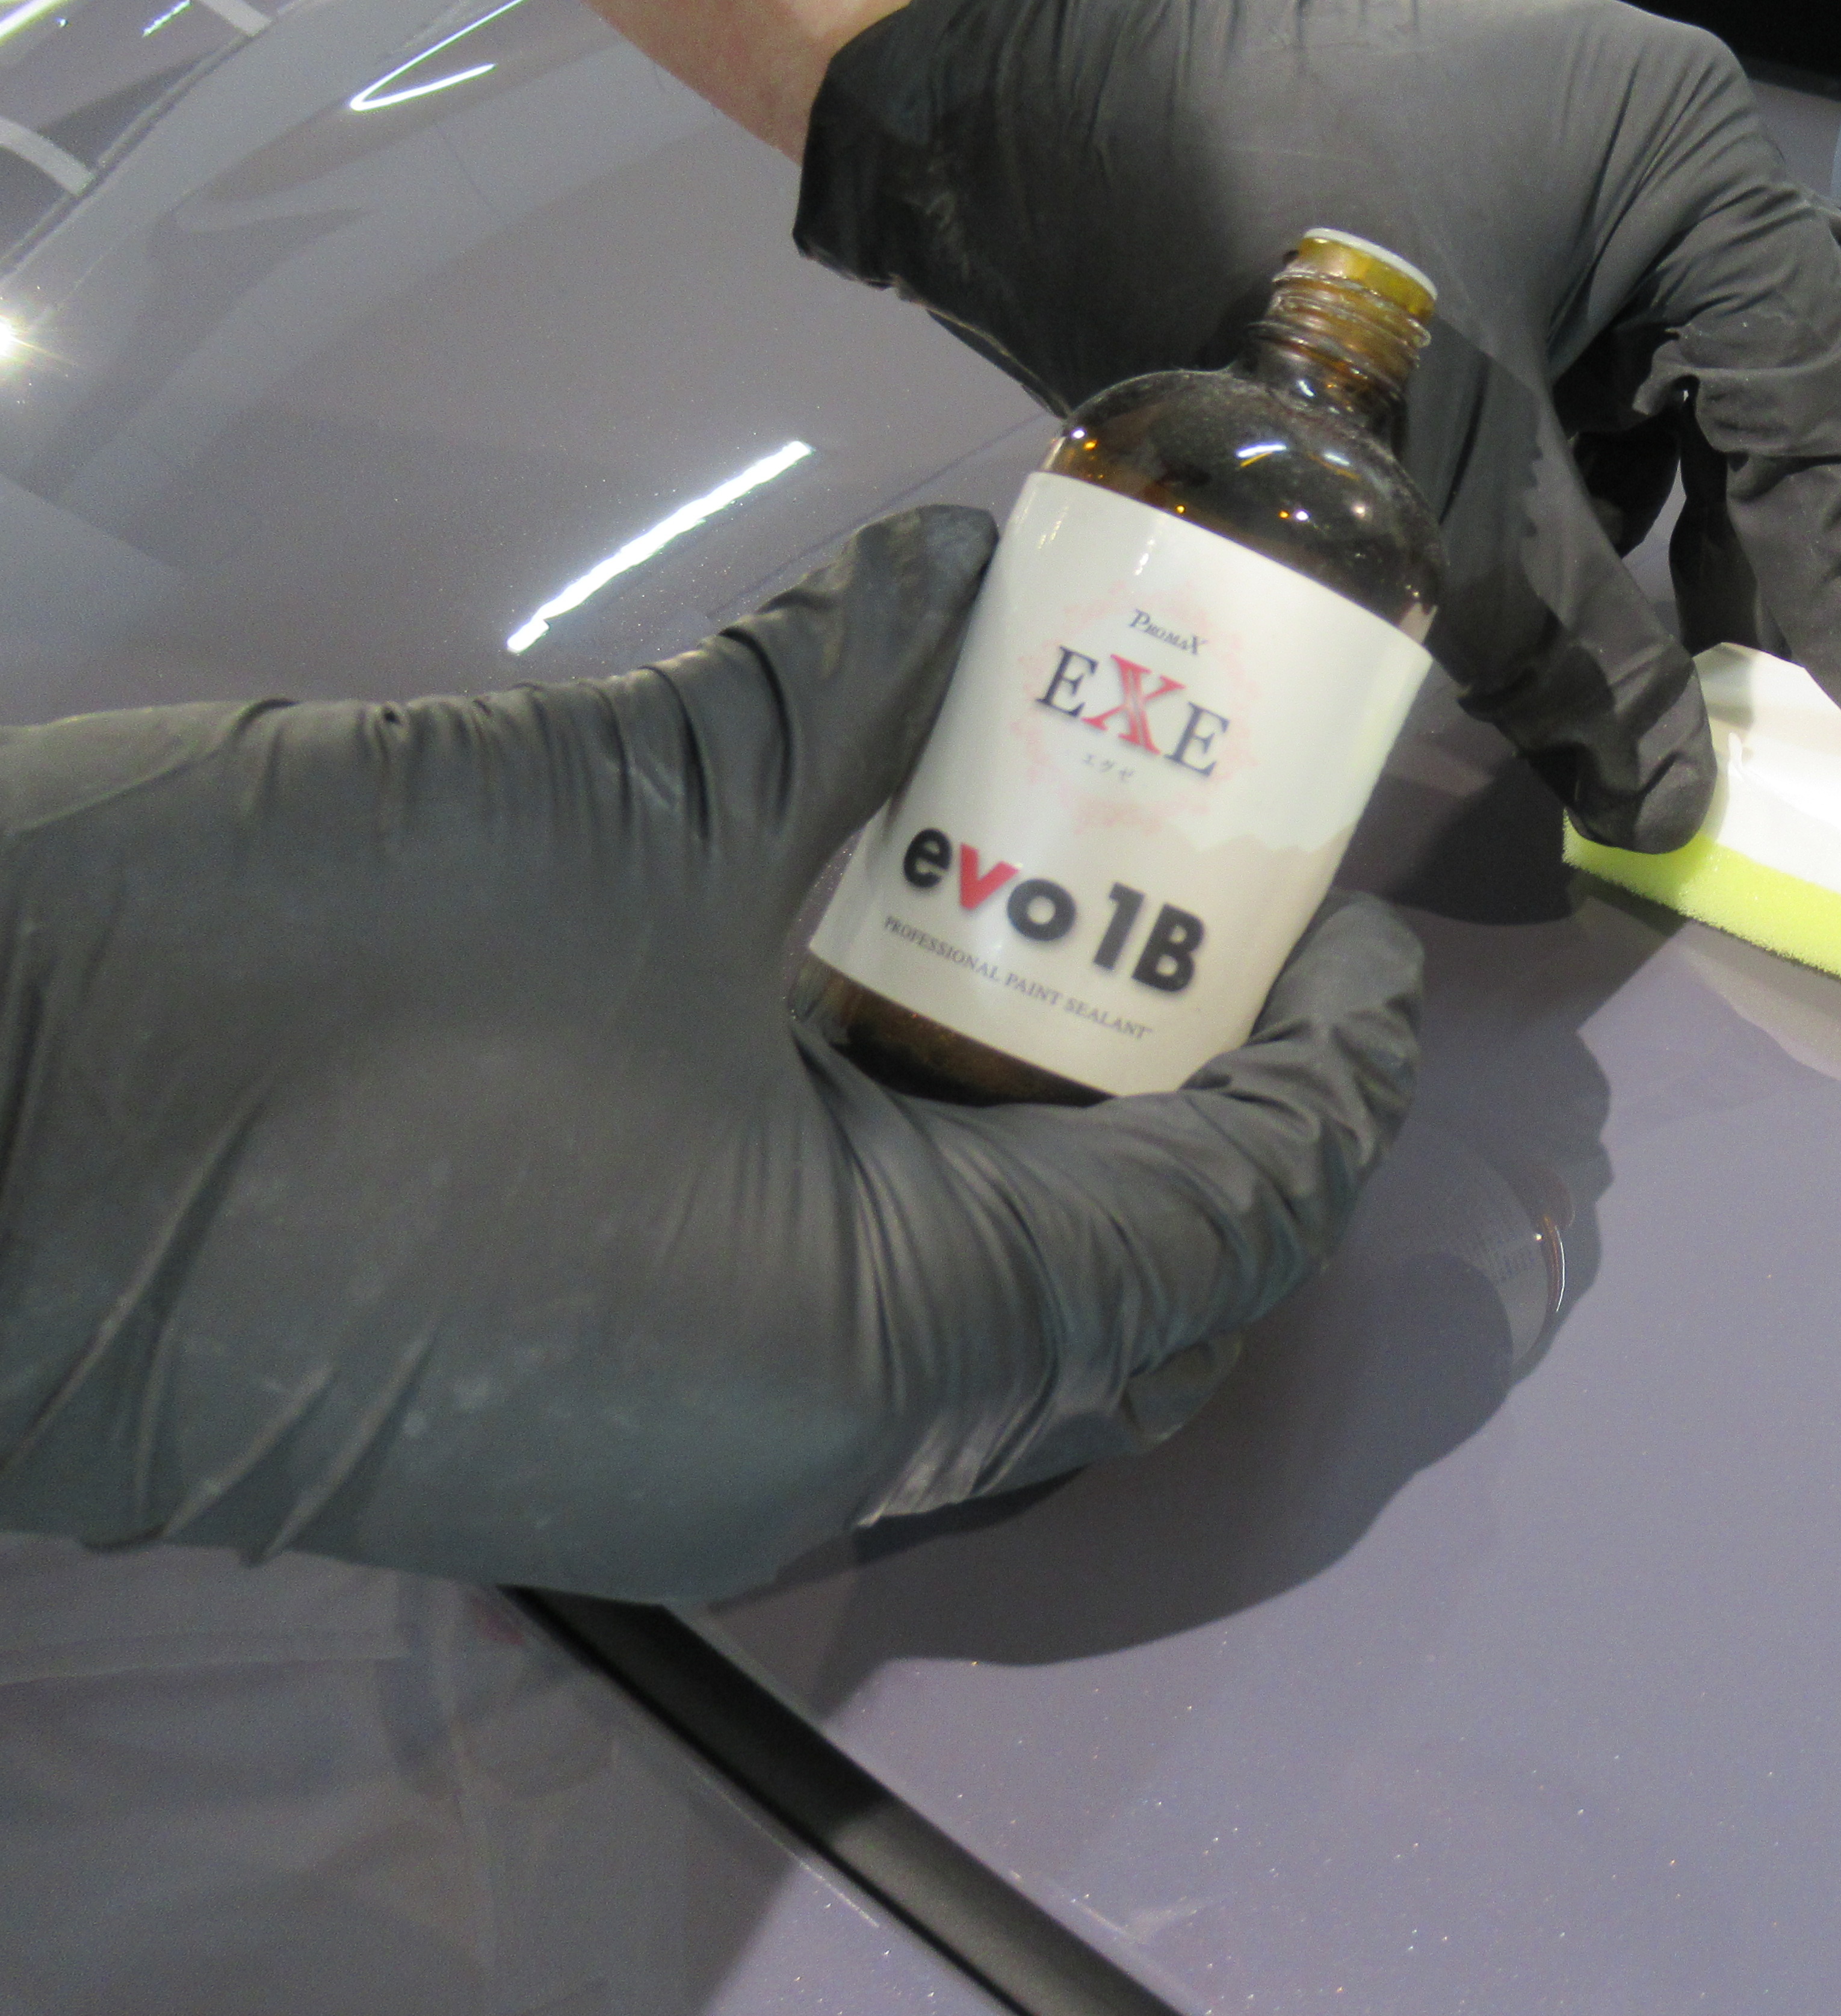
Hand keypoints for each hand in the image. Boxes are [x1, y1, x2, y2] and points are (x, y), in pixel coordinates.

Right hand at [0, 509, 1421, 1599]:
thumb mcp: (622, 819)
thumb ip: (838, 706)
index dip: (1331, 1071)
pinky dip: (935, 1164)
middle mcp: (830, 1441)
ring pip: (1004, 1314)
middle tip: (1243, 932)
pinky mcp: (616, 1388)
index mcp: (883, 1346)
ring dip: (1081, 1144)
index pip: (1218, 1223)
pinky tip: (925, 998)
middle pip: (1138, 1301)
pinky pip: (861, 1300)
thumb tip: (974, 575)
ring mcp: (715, 1438)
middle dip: (1226, 1122)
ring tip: (1110, 950)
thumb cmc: (300, 987)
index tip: (1365, 925)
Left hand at [795, 0, 1840, 849]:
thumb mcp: (1428, 479)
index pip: (1836, 406)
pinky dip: (1650, 518)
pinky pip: (1629, 409)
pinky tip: (1639, 627)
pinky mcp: (1514, 269)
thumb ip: (1569, 644)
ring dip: (1753, 544)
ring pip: (1734, 402)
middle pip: (1834, 380)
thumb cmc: (1245, 261)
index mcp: (1691, 175)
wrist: (1032, 124)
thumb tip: (1667, 804)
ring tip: (1756, 695)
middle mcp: (1670, 177)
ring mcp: (1589, 216)